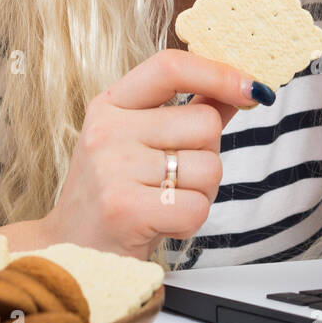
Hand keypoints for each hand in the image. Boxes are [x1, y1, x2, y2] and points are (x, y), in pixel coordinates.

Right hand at [43, 49, 267, 260]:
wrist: (71, 255)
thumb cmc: (115, 196)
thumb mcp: (139, 143)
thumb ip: (188, 113)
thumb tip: (240, 89)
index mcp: (110, 105)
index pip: (170, 67)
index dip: (217, 73)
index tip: (250, 89)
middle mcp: (107, 130)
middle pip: (206, 123)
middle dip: (209, 155)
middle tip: (177, 179)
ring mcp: (112, 168)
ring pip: (209, 168)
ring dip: (202, 193)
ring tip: (166, 203)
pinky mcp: (124, 209)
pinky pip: (197, 207)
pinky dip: (190, 223)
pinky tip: (162, 225)